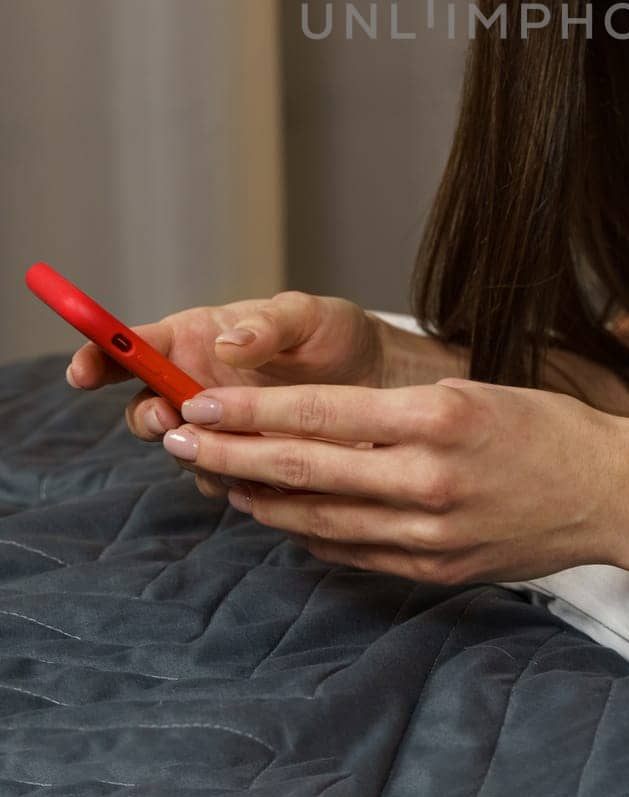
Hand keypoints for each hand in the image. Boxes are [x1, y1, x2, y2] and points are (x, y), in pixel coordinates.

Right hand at [65, 291, 386, 499]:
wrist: (377, 384)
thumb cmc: (335, 336)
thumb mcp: (309, 315)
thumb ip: (268, 324)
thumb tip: (225, 343)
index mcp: (194, 338)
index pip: (132, 347)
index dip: (99, 356)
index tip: (82, 370)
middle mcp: (194, 386)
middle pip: (144, 410)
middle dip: (148, 419)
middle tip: (170, 421)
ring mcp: (215, 430)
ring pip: (181, 453)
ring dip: (195, 454)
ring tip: (231, 447)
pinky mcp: (241, 466)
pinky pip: (219, 482)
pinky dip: (233, 480)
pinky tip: (264, 472)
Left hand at [161, 376, 628, 583]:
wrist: (608, 491)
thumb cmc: (539, 426)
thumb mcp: (468, 391)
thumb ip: (390, 413)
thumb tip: (306, 424)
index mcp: (440, 415)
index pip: (322, 413)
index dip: (252, 410)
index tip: (202, 403)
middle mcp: (431, 476)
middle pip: (306, 468)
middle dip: (232, 454)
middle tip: (179, 440)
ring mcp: (433, 532)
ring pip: (320, 518)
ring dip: (260, 499)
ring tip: (219, 479)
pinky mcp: (437, 571)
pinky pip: (354, 552)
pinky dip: (309, 533)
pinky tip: (281, 516)